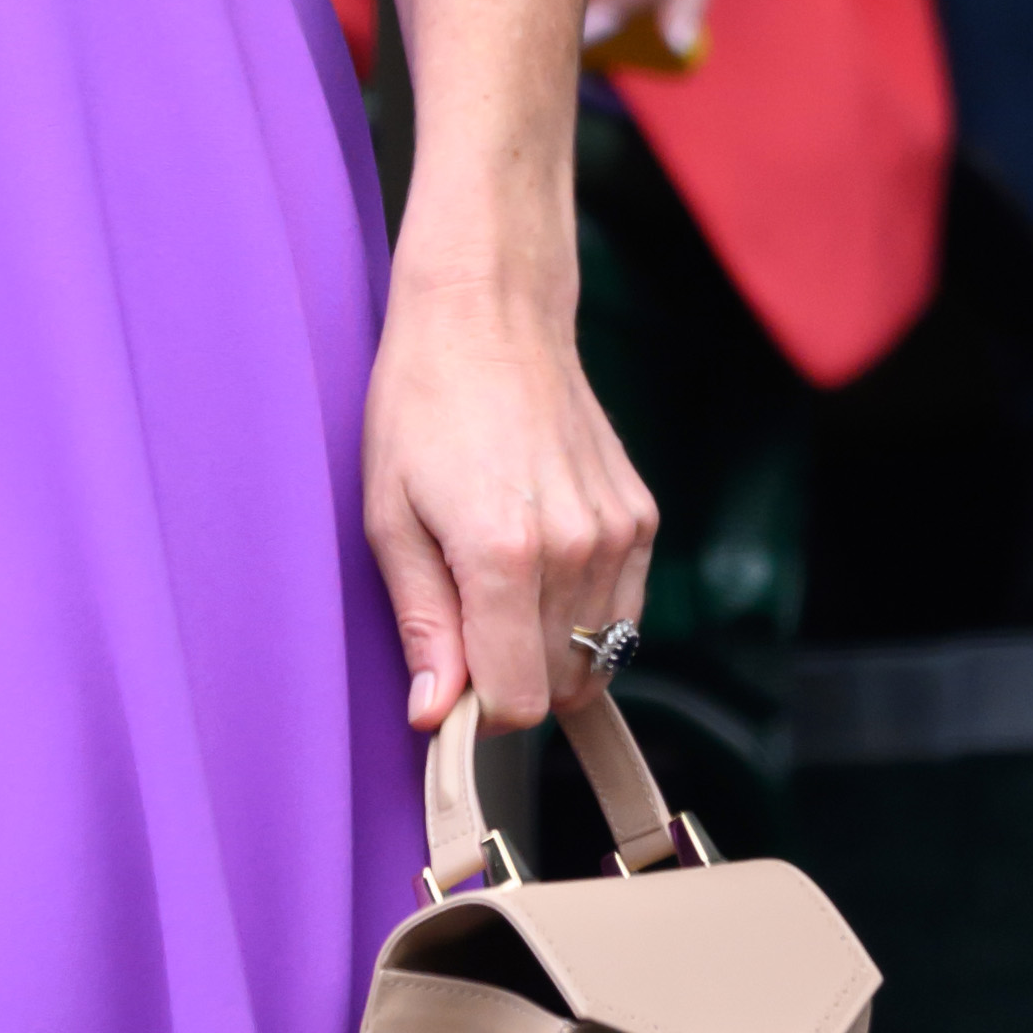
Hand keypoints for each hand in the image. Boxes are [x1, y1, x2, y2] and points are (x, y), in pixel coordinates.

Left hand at [360, 259, 655, 735]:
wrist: (489, 316)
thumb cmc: (421, 407)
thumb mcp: (390, 518)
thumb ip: (423, 625)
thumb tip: (436, 716)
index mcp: (505, 554)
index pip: (518, 702)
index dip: (478, 712)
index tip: (448, 683)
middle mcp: (577, 549)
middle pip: (558, 686)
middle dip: (509, 679)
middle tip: (463, 620)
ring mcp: (620, 533)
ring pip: (598, 656)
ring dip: (548, 648)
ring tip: (497, 582)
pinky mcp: (642, 518)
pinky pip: (622, 611)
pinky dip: (582, 613)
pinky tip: (538, 561)